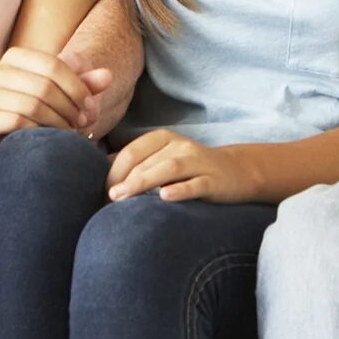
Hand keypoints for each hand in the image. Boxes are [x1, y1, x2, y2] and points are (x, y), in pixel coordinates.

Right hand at [0, 47, 112, 154]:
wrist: (13, 141)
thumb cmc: (41, 113)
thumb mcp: (65, 95)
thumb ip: (85, 84)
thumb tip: (108, 76)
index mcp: (14, 57)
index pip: (52, 65)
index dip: (76, 87)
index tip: (90, 108)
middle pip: (43, 86)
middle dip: (69, 108)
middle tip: (81, 124)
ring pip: (30, 104)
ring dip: (57, 122)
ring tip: (68, 132)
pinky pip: (15, 121)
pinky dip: (38, 131)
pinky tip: (47, 138)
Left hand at [106, 130, 255, 202]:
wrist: (237, 172)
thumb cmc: (191, 169)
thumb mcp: (164, 159)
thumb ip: (137, 163)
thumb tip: (101, 171)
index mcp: (164, 138)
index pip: (132, 151)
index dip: (113, 170)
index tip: (101, 192)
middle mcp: (180, 146)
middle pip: (147, 161)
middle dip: (123, 180)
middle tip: (106, 200)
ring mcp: (198, 162)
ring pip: (168, 169)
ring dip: (142, 182)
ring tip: (122, 197)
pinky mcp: (214, 180)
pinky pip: (196, 184)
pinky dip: (180, 189)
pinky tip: (165, 197)